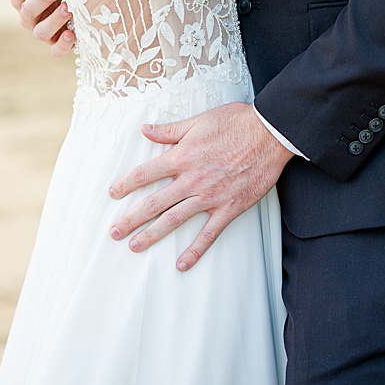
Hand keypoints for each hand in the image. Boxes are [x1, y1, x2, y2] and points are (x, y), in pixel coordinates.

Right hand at [11, 0, 74, 56]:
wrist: (82, 6)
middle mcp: (29, 17)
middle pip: (27, 10)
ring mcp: (43, 33)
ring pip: (40, 32)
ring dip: (54, 20)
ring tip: (69, 8)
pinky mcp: (57, 46)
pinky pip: (56, 51)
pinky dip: (62, 45)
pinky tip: (72, 34)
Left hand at [108, 103, 291, 270]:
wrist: (271, 133)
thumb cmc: (237, 122)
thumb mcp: (199, 121)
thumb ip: (170, 130)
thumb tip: (146, 130)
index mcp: (182, 157)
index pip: (145, 174)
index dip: (126, 185)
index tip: (113, 194)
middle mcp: (192, 179)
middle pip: (154, 203)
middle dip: (130, 219)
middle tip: (114, 232)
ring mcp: (210, 196)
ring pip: (174, 220)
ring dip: (152, 235)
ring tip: (135, 246)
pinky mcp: (229, 207)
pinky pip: (209, 233)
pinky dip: (195, 250)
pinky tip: (182, 263)